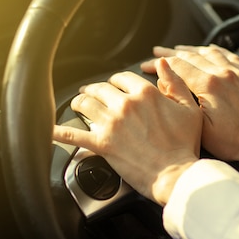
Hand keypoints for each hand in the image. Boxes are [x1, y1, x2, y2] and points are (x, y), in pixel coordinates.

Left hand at [53, 58, 201, 205]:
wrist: (176, 175)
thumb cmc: (184, 145)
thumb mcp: (189, 108)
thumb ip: (175, 82)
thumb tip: (163, 64)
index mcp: (145, 93)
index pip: (121, 77)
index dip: (116, 80)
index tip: (115, 86)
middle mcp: (125, 105)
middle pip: (100, 88)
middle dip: (94, 90)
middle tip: (90, 93)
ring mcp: (111, 124)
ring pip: (85, 104)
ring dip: (79, 102)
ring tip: (77, 104)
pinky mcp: (102, 145)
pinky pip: (74, 136)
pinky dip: (59, 131)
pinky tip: (49, 129)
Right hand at [141, 45, 238, 170]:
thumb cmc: (234, 141)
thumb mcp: (199, 126)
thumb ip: (181, 101)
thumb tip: (166, 83)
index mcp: (209, 85)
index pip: (177, 65)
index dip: (158, 63)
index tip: (148, 65)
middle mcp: (223, 73)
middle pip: (191, 55)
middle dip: (170, 53)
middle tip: (157, 52)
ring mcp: (237, 73)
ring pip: (209, 51)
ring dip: (191, 49)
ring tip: (178, 49)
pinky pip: (229, 55)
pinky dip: (215, 50)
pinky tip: (210, 49)